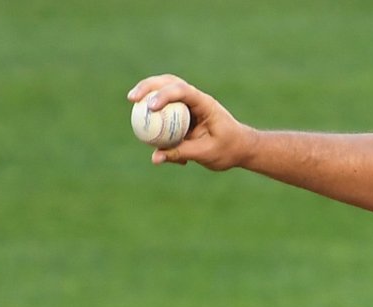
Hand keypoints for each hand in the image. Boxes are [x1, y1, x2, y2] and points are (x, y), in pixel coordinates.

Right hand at [127, 74, 254, 169]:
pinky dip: (154, 114)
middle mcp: (196, 100)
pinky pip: (165, 110)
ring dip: (147, 93)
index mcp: (205, 104)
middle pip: (169, 83)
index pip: (183, 92)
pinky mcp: (183, 113)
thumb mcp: (206, 153)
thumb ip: (180, 153)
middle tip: (132, 98)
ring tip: (131, 100)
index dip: (164, 95)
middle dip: (148, 86)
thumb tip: (154, 157)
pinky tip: (144, 123)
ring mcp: (189, 105)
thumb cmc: (229, 149)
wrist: (240, 148)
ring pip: (165, 91)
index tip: (150, 107)